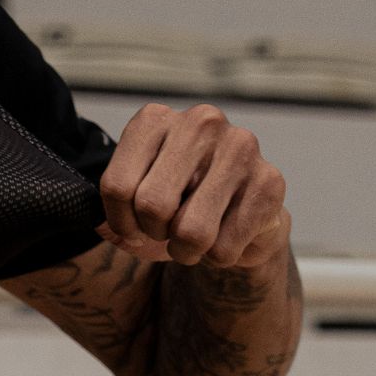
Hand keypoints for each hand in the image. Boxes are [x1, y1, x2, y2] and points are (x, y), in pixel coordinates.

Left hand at [97, 103, 288, 268]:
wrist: (243, 212)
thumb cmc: (181, 200)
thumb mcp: (136, 192)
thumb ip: (113, 205)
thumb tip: (105, 226)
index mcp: (154, 119)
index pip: (116, 186)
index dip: (120, 221)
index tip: (131, 227)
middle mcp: (199, 123)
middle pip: (152, 205)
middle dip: (155, 233)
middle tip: (166, 231)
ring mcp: (239, 148)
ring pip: (191, 231)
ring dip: (185, 251)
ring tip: (191, 240)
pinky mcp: (270, 181)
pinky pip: (225, 247)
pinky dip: (218, 256)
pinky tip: (225, 236)